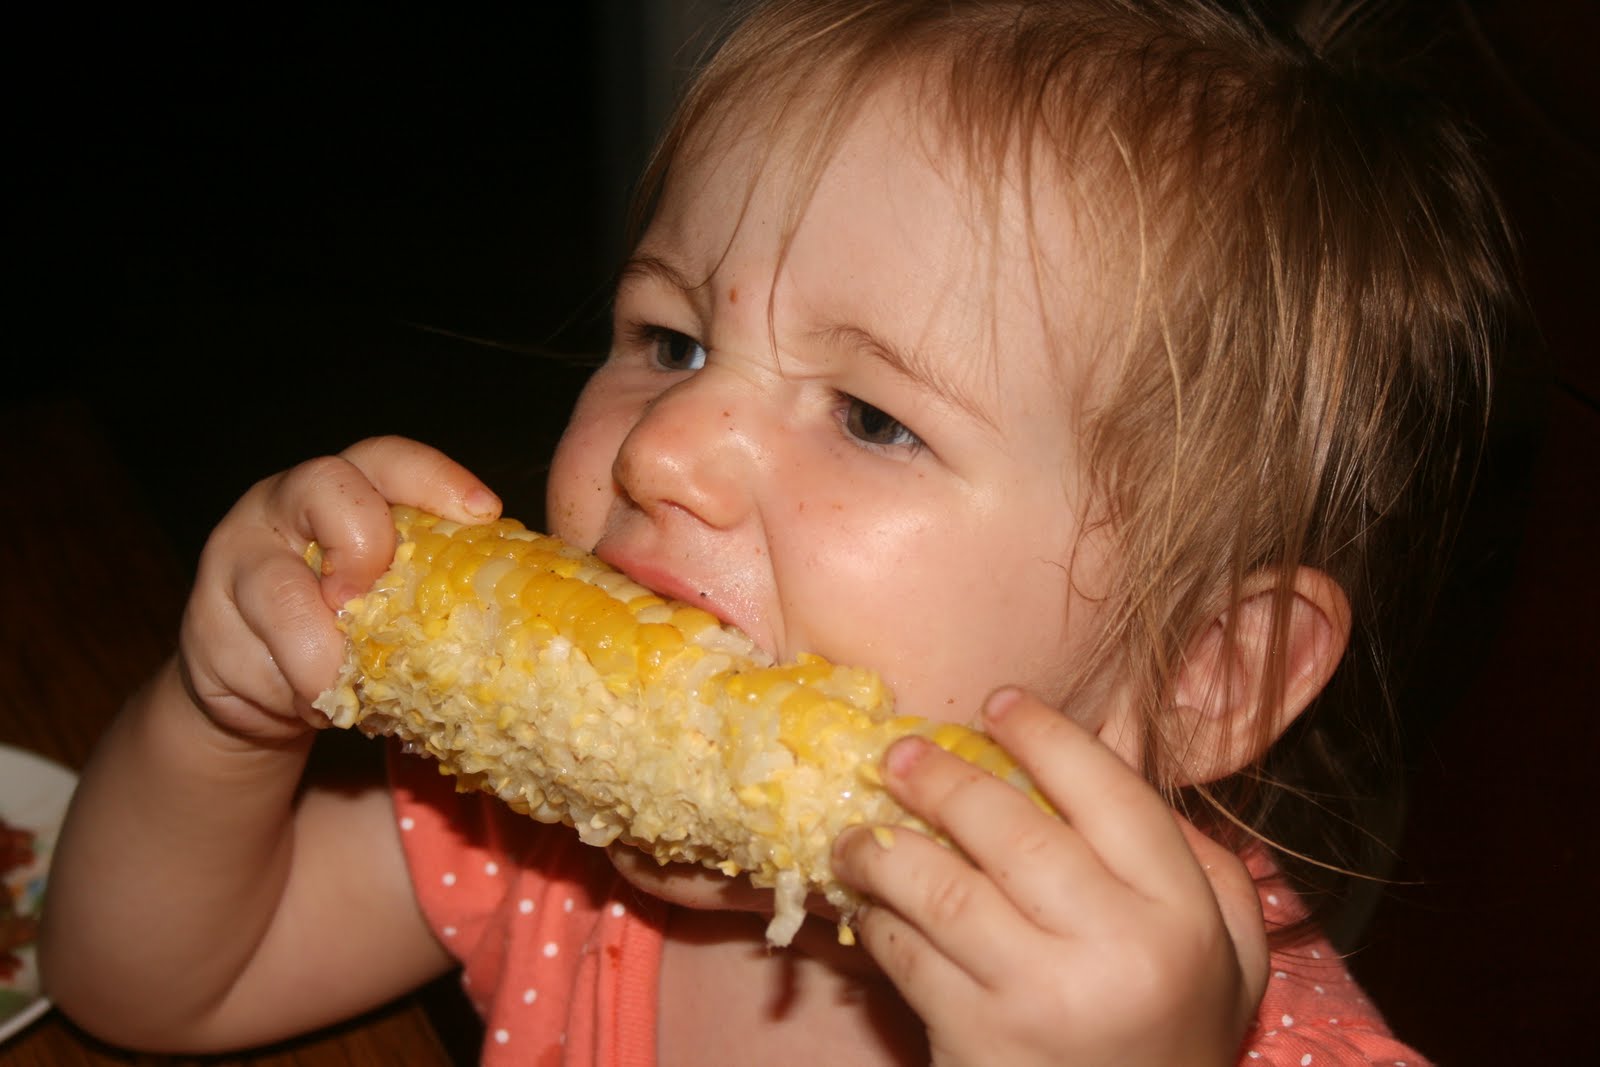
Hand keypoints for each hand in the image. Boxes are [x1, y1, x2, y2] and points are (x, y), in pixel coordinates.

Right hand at [178, 436, 499, 742]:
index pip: (388, 459)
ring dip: (324, 645)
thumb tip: (550, 615)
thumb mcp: (400, 595)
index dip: (434, 477)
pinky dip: (295, 684)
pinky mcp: (206, 622)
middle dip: (363, 540)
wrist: (266, 686)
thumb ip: (445, 584)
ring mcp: (240, 557)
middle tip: (378, 596)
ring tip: (350, 680)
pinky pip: (252, 653)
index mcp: (351, 488)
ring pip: (276, 586)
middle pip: (324, 486)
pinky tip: (319, 703)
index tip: (483, 512)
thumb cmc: (358, 627)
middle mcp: (288, 505)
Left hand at [830, 687, 1269, 1066]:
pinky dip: (878, 920)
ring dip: (881, 848)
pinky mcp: (976, 1042)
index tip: (998, 702)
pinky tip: (870, 904)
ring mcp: (1039, 998)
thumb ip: (1200, 862)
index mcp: (1181, 913)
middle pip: (1009, 829)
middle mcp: (1116, 949)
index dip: (1045, 733)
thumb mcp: (1229, 952)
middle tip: (898, 753)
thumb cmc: (1174, 1034)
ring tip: (856, 833)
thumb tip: (1116, 766)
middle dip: (940, 777)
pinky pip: (907, 956)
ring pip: (939, 888)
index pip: (1108, 791)